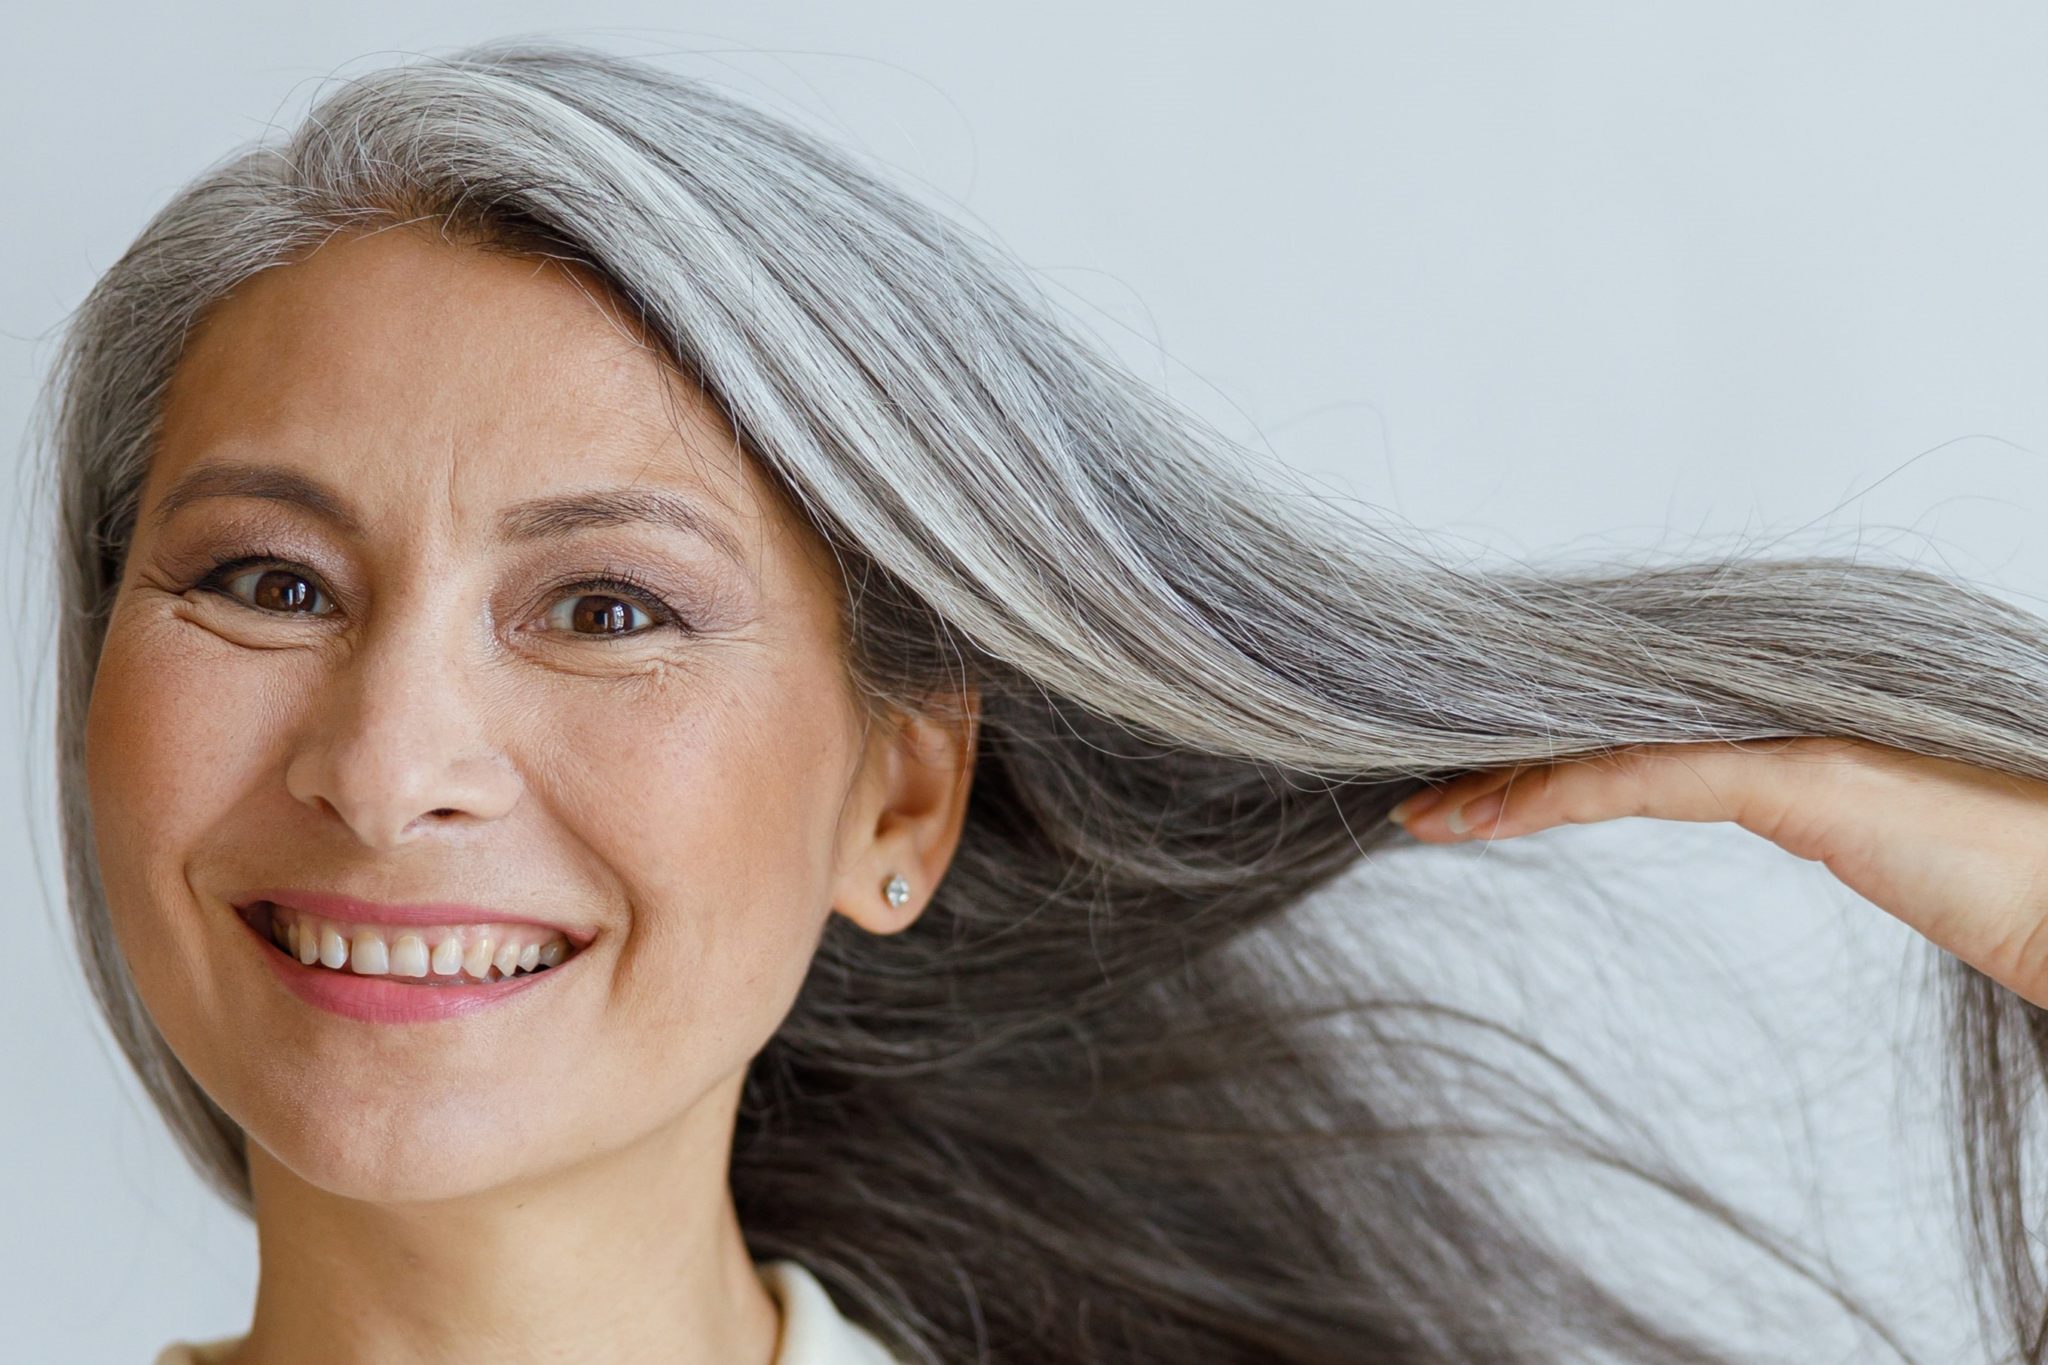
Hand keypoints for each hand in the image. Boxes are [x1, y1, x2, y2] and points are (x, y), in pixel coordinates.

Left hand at [1387, 736, 2047, 1009]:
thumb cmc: (1993, 869)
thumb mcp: (1865, 831)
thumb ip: (1808, 805)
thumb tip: (1785, 811)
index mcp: (1773, 728)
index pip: (1625, 734)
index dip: (1536, 757)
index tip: (1460, 791)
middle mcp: (1766, 716)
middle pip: (1599, 729)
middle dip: (1500, 762)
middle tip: (1411, 797)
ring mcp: (1779, 737)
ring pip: (1605, 749)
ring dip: (1503, 786)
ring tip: (1422, 817)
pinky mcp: (1793, 774)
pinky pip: (1643, 780)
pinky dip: (1555, 796)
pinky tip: (1483, 820)